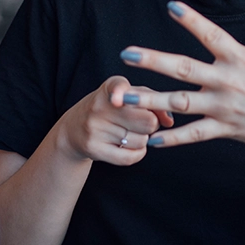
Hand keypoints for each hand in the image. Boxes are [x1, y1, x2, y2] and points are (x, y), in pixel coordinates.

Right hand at [59, 75, 173, 164]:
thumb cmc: (111, 109)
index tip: (117, 100)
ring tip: (131, 133)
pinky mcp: (94, 148)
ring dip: (143, 139)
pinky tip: (133, 147)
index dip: (120, 94)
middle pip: (147, 121)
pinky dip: (138, 154)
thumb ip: (153, 100)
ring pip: (141, 140)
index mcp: (109, 87)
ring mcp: (95, 128)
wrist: (74, 129)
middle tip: (143, 122)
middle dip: (152, 124)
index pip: (118, 88)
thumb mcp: (129, 96)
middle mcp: (99, 106)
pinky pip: (129, 157)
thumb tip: (169, 121)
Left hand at [115, 0, 244, 156]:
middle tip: (126, 54)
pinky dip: (173, 138)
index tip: (170, 6)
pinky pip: (194, 134)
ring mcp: (223, 108)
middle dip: (154, 61)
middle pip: (184, 69)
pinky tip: (151, 139)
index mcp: (241, 60)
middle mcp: (227, 82)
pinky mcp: (224, 129)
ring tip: (124, 95)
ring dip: (151, 98)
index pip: (211, 36)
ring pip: (180, 103)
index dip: (191, 20)